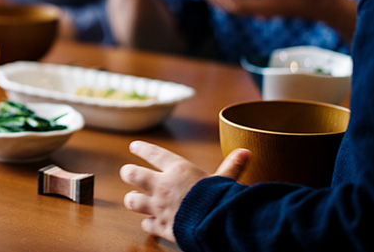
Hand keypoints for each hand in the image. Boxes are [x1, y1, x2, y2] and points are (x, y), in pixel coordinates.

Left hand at [120, 140, 249, 241]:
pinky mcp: (162, 227)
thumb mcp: (225, 180)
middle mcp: (164, 186)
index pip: (154, 154)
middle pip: (133, 174)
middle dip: (128, 173)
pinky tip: (150, 223)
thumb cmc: (221, 199)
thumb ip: (231, 166)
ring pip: (133, 201)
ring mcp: (160, 207)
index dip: (142, 149)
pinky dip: (148, 224)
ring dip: (133, 200)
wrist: (218, 225)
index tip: (133, 146)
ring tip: (134, 199)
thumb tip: (245, 152)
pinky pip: (147, 225)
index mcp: (178, 170)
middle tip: (127, 173)